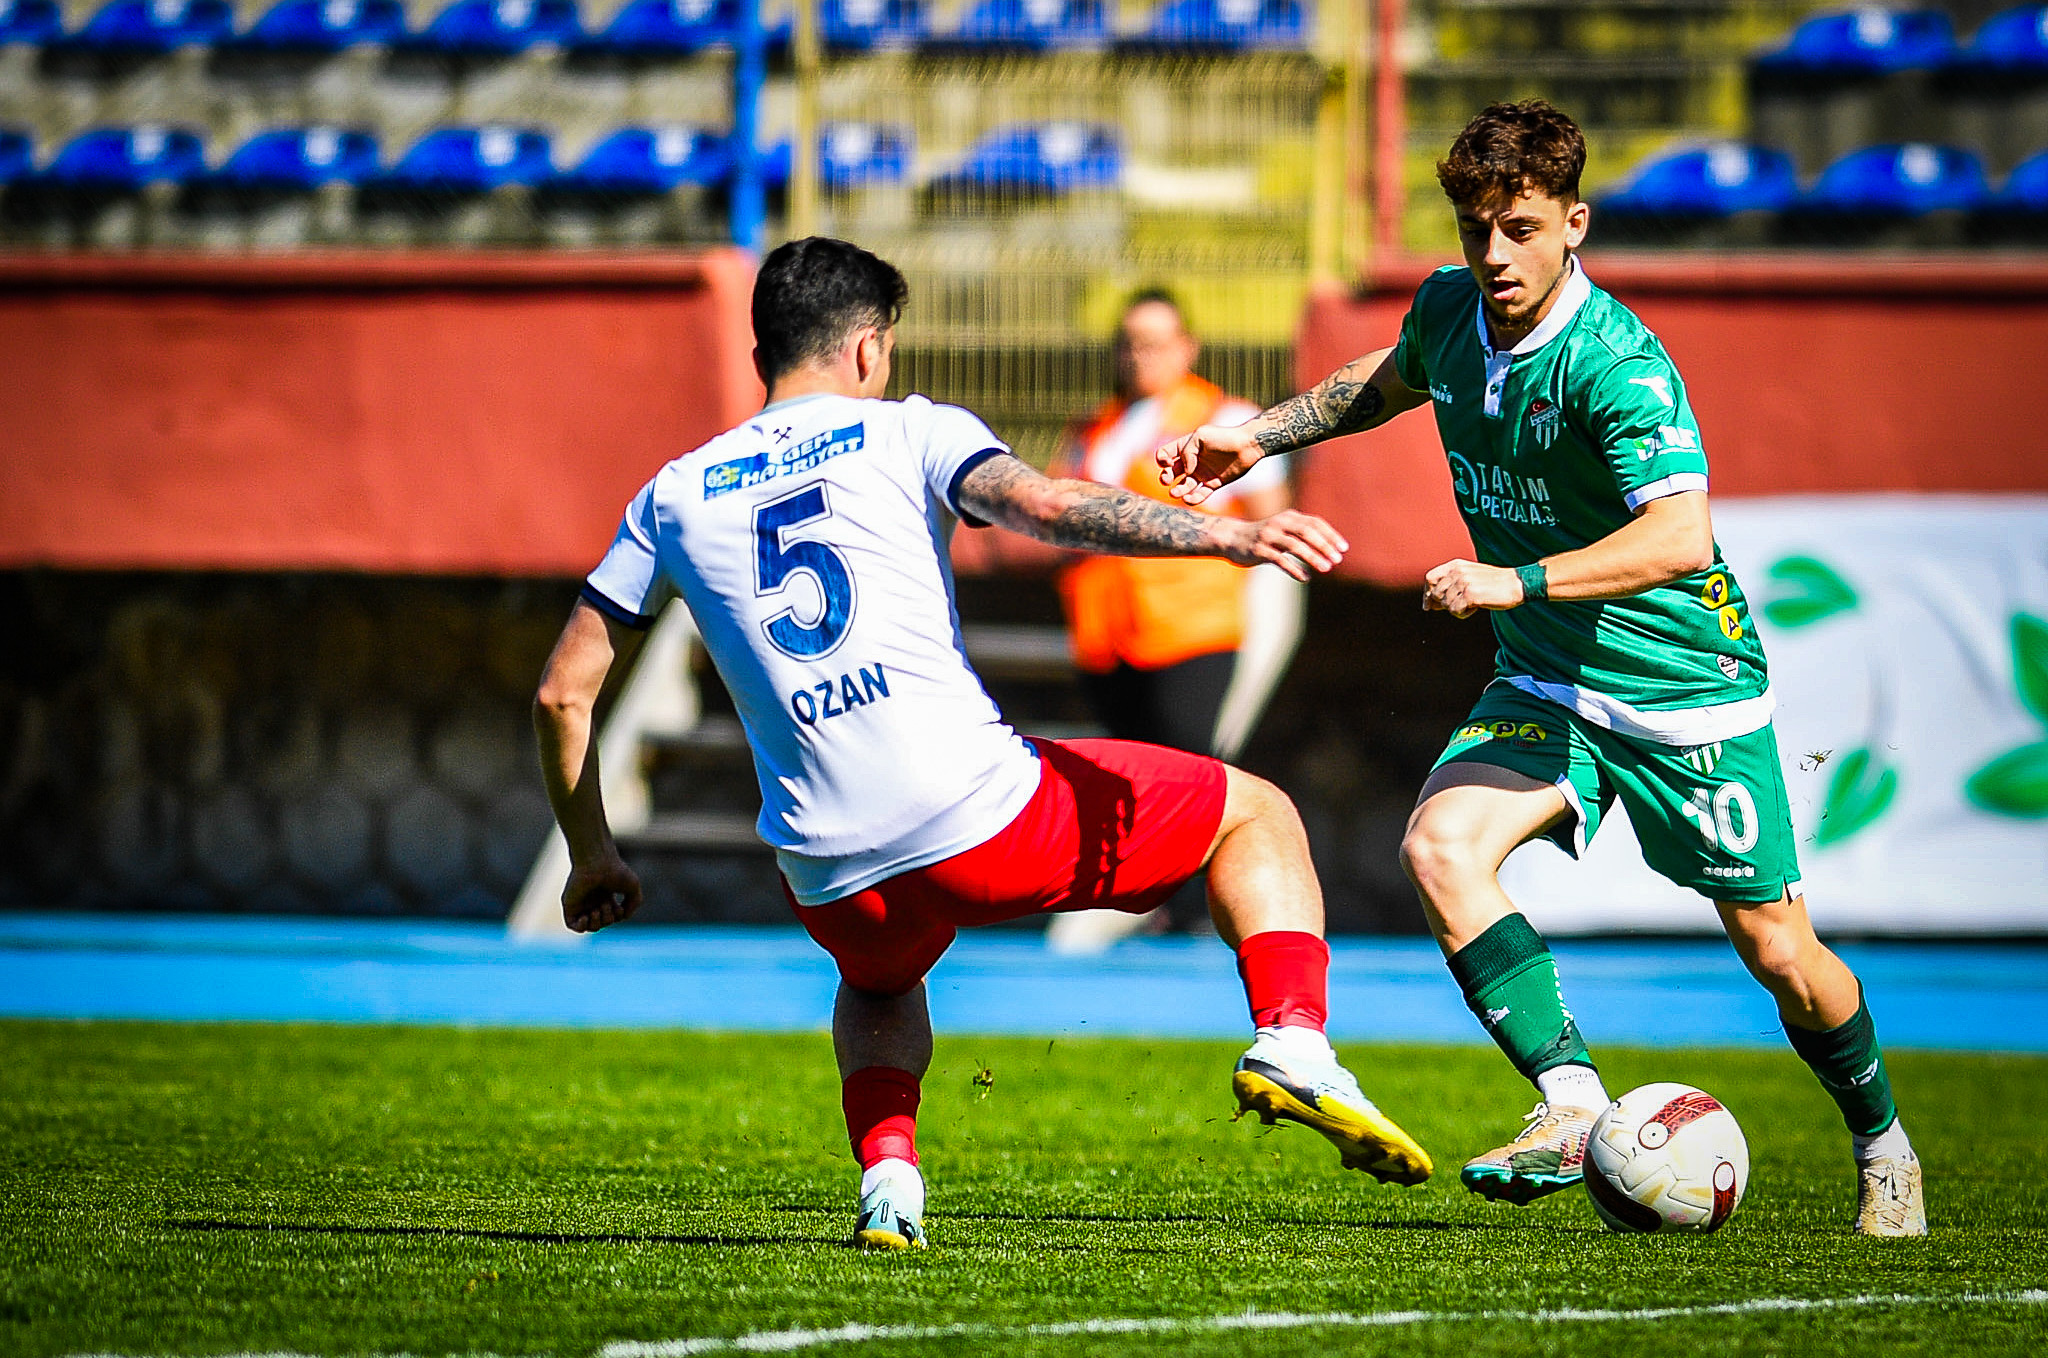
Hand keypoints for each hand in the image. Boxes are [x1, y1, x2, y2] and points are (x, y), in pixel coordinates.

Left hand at [562, 846, 642, 932]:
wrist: (597, 862)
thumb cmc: (615, 871)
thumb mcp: (633, 888)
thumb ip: (634, 904)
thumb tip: (623, 917)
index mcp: (606, 896)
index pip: (612, 916)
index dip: (617, 916)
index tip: (619, 907)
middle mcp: (593, 900)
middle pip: (602, 923)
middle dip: (608, 919)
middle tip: (606, 904)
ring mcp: (581, 903)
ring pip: (588, 925)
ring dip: (596, 924)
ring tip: (596, 911)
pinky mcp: (570, 904)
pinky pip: (572, 925)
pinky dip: (580, 927)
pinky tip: (586, 916)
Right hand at [1156, 423, 1263, 506]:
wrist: (1247, 446)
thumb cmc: (1224, 437)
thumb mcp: (1200, 436)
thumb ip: (1187, 451)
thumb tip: (1186, 471)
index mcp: (1186, 447)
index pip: (1166, 454)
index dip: (1162, 459)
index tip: (1168, 461)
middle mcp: (1192, 461)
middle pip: (1171, 472)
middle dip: (1165, 477)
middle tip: (1166, 480)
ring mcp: (1202, 473)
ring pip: (1184, 486)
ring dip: (1177, 491)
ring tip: (1175, 493)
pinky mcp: (1213, 484)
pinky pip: (1200, 495)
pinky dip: (1193, 499)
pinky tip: (1189, 498)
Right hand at [1215, 510, 1348, 580]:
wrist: (1232, 538)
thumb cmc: (1263, 537)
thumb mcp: (1283, 530)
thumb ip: (1301, 534)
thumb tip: (1328, 547)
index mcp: (1289, 517)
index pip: (1315, 523)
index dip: (1331, 535)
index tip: (1343, 548)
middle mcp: (1279, 523)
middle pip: (1307, 532)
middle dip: (1324, 546)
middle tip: (1337, 560)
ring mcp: (1268, 536)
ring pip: (1295, 545)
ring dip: (1313, 557)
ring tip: (1326, 569)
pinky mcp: (1259, 550)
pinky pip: (1280, 560)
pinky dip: (1294, 569)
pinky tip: (1305, 578)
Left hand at [1423, 559, 1524, 616]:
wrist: (1517, 584)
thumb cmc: (1493, 584)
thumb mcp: (1469, 578)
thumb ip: (1450, 587)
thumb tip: (1428, 605)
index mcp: (1456, 565)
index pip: (1430, 578)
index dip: (1426, 593)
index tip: (1427, 606)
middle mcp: (1458, 572)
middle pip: (1436, 594)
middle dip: (1444, 604)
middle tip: (1462, 605)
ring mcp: (1464, 583)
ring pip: (1446, 605)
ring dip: (1458, 609)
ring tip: (1473, 604)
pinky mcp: (1470, 595)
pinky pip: (1456, 611)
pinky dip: (1464, 614)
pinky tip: (1476, 608)